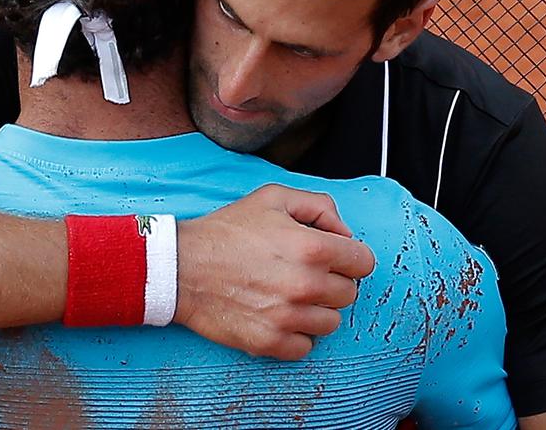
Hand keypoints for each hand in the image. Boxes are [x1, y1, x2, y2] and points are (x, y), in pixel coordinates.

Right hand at [174, 183, 375, 360]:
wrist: (181, 266)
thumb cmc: (225, 231)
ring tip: (289, 295)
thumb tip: (344, 233)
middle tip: (304, 273)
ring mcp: (288, 317)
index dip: (349, 257)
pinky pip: (305, 347)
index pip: (364, 263)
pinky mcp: (270, 342)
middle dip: (331, 282)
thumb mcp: (273, 198)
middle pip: (348, 293)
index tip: (334, 258)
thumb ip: (320, 207)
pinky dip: (296, 335)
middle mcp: (306, 285)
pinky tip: (278, 315)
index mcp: (313, 248)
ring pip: (331, 323)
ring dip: (316, 310)